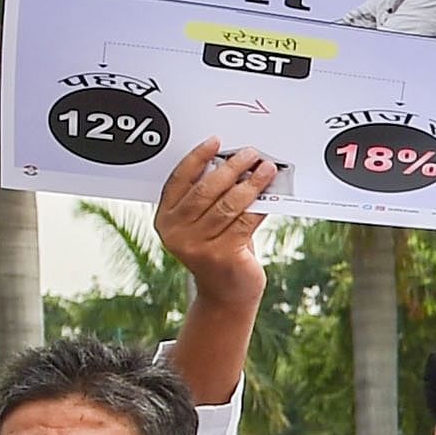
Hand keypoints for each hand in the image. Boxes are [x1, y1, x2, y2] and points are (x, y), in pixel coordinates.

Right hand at [152, 141, 280, 299]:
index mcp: (166, 219)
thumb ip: (211, 197)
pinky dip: (260, 205)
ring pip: (228, 204)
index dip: (197, 158)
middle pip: (205, 190)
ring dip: (251, 183)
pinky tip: (270, 193)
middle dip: (231, 168)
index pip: (179, 180)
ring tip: (266, 169)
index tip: (215, 141)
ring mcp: (197, 246)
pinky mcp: (221, 256)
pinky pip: (245, 221)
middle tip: (251, 153)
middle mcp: (176, 232)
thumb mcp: (206, 223)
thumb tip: (235, 163)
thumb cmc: (219, 249)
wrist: (226, 293)